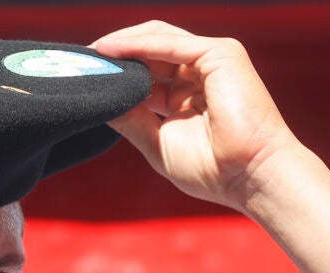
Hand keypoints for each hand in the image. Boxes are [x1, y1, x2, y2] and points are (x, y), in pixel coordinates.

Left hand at [92, 21, 301, 212]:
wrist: (250, 177)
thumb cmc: (212, 170)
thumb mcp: (157, 143)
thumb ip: (130, 119)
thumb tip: (99, 102)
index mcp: (187, 96)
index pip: (145, 73)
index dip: (116, 73)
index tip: (84, 78)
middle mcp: (200, 73)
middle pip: (149, 50)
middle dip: (114, 54)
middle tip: (80, 62)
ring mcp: (212, 60)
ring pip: (157, 39)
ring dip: (121, 45)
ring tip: (90, 56)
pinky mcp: (221, 53)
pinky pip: (170, 43)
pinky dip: (138, 45)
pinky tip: (110, 51)